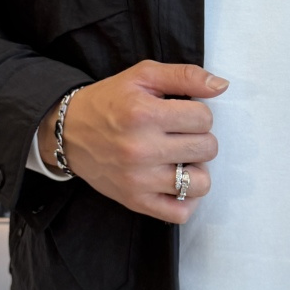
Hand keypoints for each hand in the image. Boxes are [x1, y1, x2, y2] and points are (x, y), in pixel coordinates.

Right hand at [38, 61, 227, 223]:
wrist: (68, 132)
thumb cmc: (110, 101)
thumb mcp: (143, 76)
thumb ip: (185, 76)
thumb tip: (222, 86)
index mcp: (144, 114)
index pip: (204, 118)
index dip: (197, 113)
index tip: (180, 114)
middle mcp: (141, 149)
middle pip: (207, 148)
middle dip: (199, 138)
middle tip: (179, 135)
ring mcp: (139, 179)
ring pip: (201, 183)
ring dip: (196, 169)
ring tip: (180, 159)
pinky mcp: (135, 201)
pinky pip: (180, 213)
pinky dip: (186, 200)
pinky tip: (177, 182)